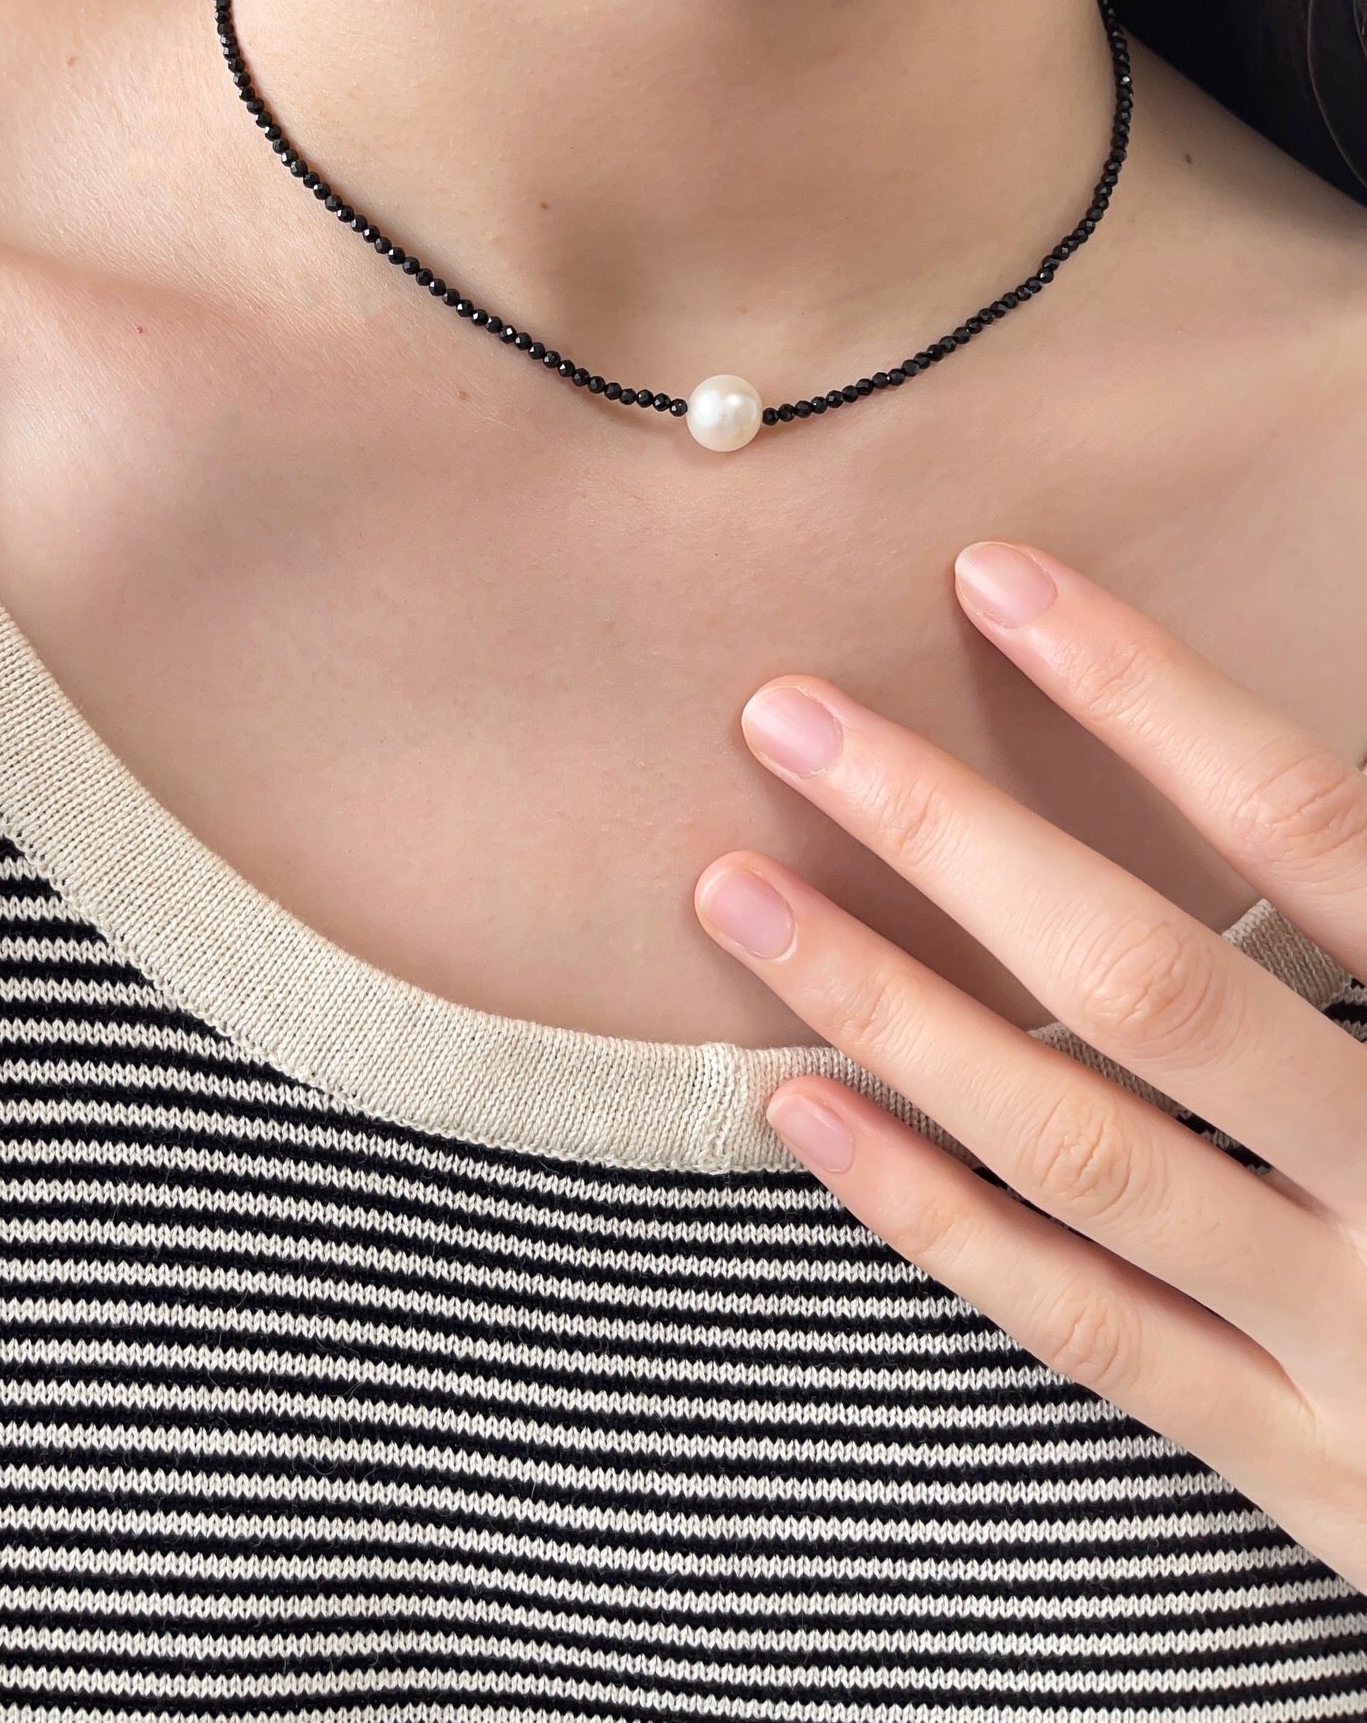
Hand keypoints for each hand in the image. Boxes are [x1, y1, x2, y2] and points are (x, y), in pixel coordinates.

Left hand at [693, 541, 1366, 1592]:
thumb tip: (1273, 778)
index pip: (1310, 826)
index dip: (1149, 693)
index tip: (993, 580)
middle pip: (1154, 985)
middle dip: (957, 837)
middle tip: (787, 719)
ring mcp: (1352, 1335)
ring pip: (1084, 1152)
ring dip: (897, 1011)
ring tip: (739, 897)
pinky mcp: (1297, 1464)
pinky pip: (1085, 1329)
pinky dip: (936, 1217)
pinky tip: (805, 1110)